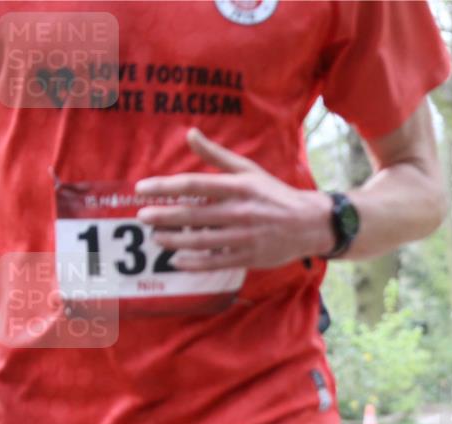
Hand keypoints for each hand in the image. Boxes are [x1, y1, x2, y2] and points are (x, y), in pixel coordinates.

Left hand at [135, 129, 334, 270]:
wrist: (310, 224)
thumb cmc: (274, 194)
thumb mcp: (249, 170)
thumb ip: (216, 155)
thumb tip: (189, 133)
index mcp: (239, 187)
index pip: (194, 184)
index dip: (165, 187)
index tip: (141, 189)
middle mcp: (241, 211)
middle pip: (193, 214)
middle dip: (164, 216)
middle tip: (142, 217)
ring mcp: (245, 237)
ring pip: (201, 241)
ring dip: (174, 240)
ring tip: (156, 238)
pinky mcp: (249, 257)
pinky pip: (215, 261)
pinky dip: (193, 262)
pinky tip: (176, 260)